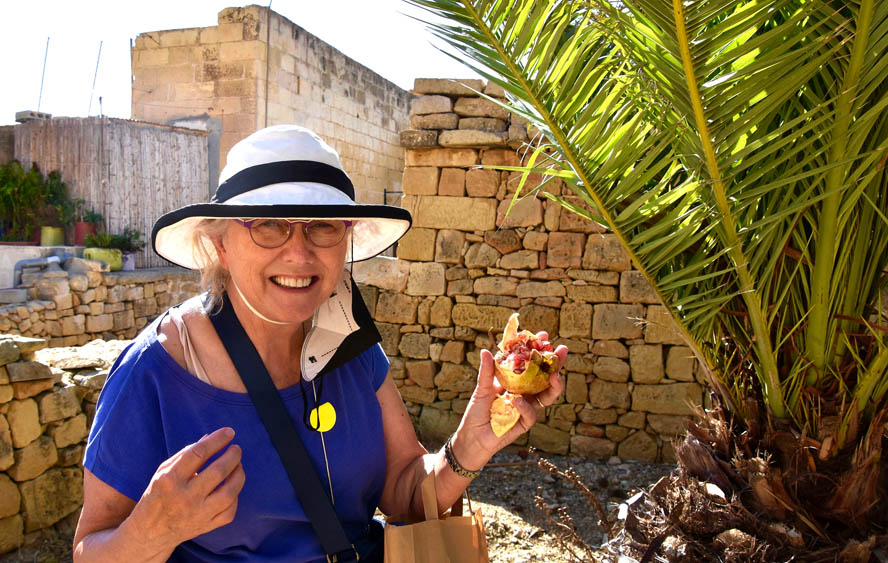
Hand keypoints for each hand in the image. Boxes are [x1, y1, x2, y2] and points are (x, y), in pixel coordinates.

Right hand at [124, 427, 244, 552]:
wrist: (149, 532)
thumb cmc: (158, 494)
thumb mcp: (163, 471)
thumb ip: (186, 453)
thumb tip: (210, 436)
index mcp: (170, 479)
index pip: (199, 453)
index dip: (217, 440)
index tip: (229, 432)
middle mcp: (184, 497)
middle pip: (218, 472)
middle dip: (233, 456)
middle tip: (236, 449)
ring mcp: (197, 514)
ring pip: (229, 493)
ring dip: (239, 475)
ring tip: (238, 465)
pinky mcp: (206, 527)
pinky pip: (230, 511)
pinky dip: (235, 496)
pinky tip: (232, 487)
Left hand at [452, 334, 567, 470]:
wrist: (472, 438)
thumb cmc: (477, 412)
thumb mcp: (482, 389)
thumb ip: (487, 372)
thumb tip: (486, 351)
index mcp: (515, 381)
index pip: (531, 364)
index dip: (538, 351)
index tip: (544, 336)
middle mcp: (524, 392)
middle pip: (545, 378)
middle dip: (556, 364)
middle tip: (562, 351)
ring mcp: (526, 407)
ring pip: (547, 396)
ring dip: (553, 386)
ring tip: (554, 376)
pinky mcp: (524, 423)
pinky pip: (531, 414)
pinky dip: (525, 407)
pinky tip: (517, 401)